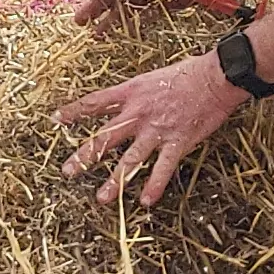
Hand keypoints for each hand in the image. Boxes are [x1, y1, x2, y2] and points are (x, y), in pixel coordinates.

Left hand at [59, 52, 247, 207]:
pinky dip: (154, 185)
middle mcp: (138, 113)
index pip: (94, 103)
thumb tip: (126, 101)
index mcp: (131, 92)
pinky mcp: (177, 142)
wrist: (217, 76)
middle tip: (67, 172)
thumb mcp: (153, 77)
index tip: (56, 120)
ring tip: (102, 199)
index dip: (73, 112)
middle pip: (105, 138)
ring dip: (115, 181)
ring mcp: (157, 130)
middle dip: (84, 156)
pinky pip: (163, 168)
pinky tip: (145, 201)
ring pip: (130, 160)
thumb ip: (137, 93)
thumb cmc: (189, 71)